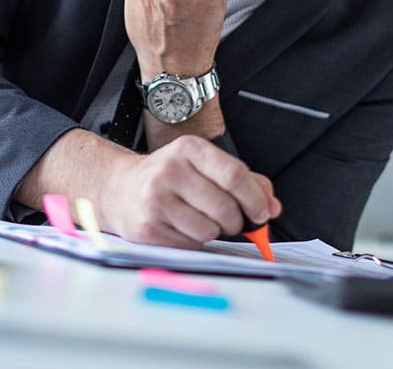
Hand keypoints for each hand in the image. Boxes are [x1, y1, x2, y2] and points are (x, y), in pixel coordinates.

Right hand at [98, 136, 280, 247]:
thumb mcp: (204, 166)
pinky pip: (190, 245)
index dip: (254, 199)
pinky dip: (194, 242)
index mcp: (189, 149)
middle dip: (236, 222)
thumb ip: (244, 181)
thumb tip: (272, 206)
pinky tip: (181, 227)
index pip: (234, 175)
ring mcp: (156, 200)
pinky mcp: (148, 228)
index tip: (261, 212)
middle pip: (225, 207)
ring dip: (213, 232)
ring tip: (198, 219)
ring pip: (209, 230)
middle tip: (230, 221)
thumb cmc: (170, 177)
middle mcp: (170, 170)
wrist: (120, 188)